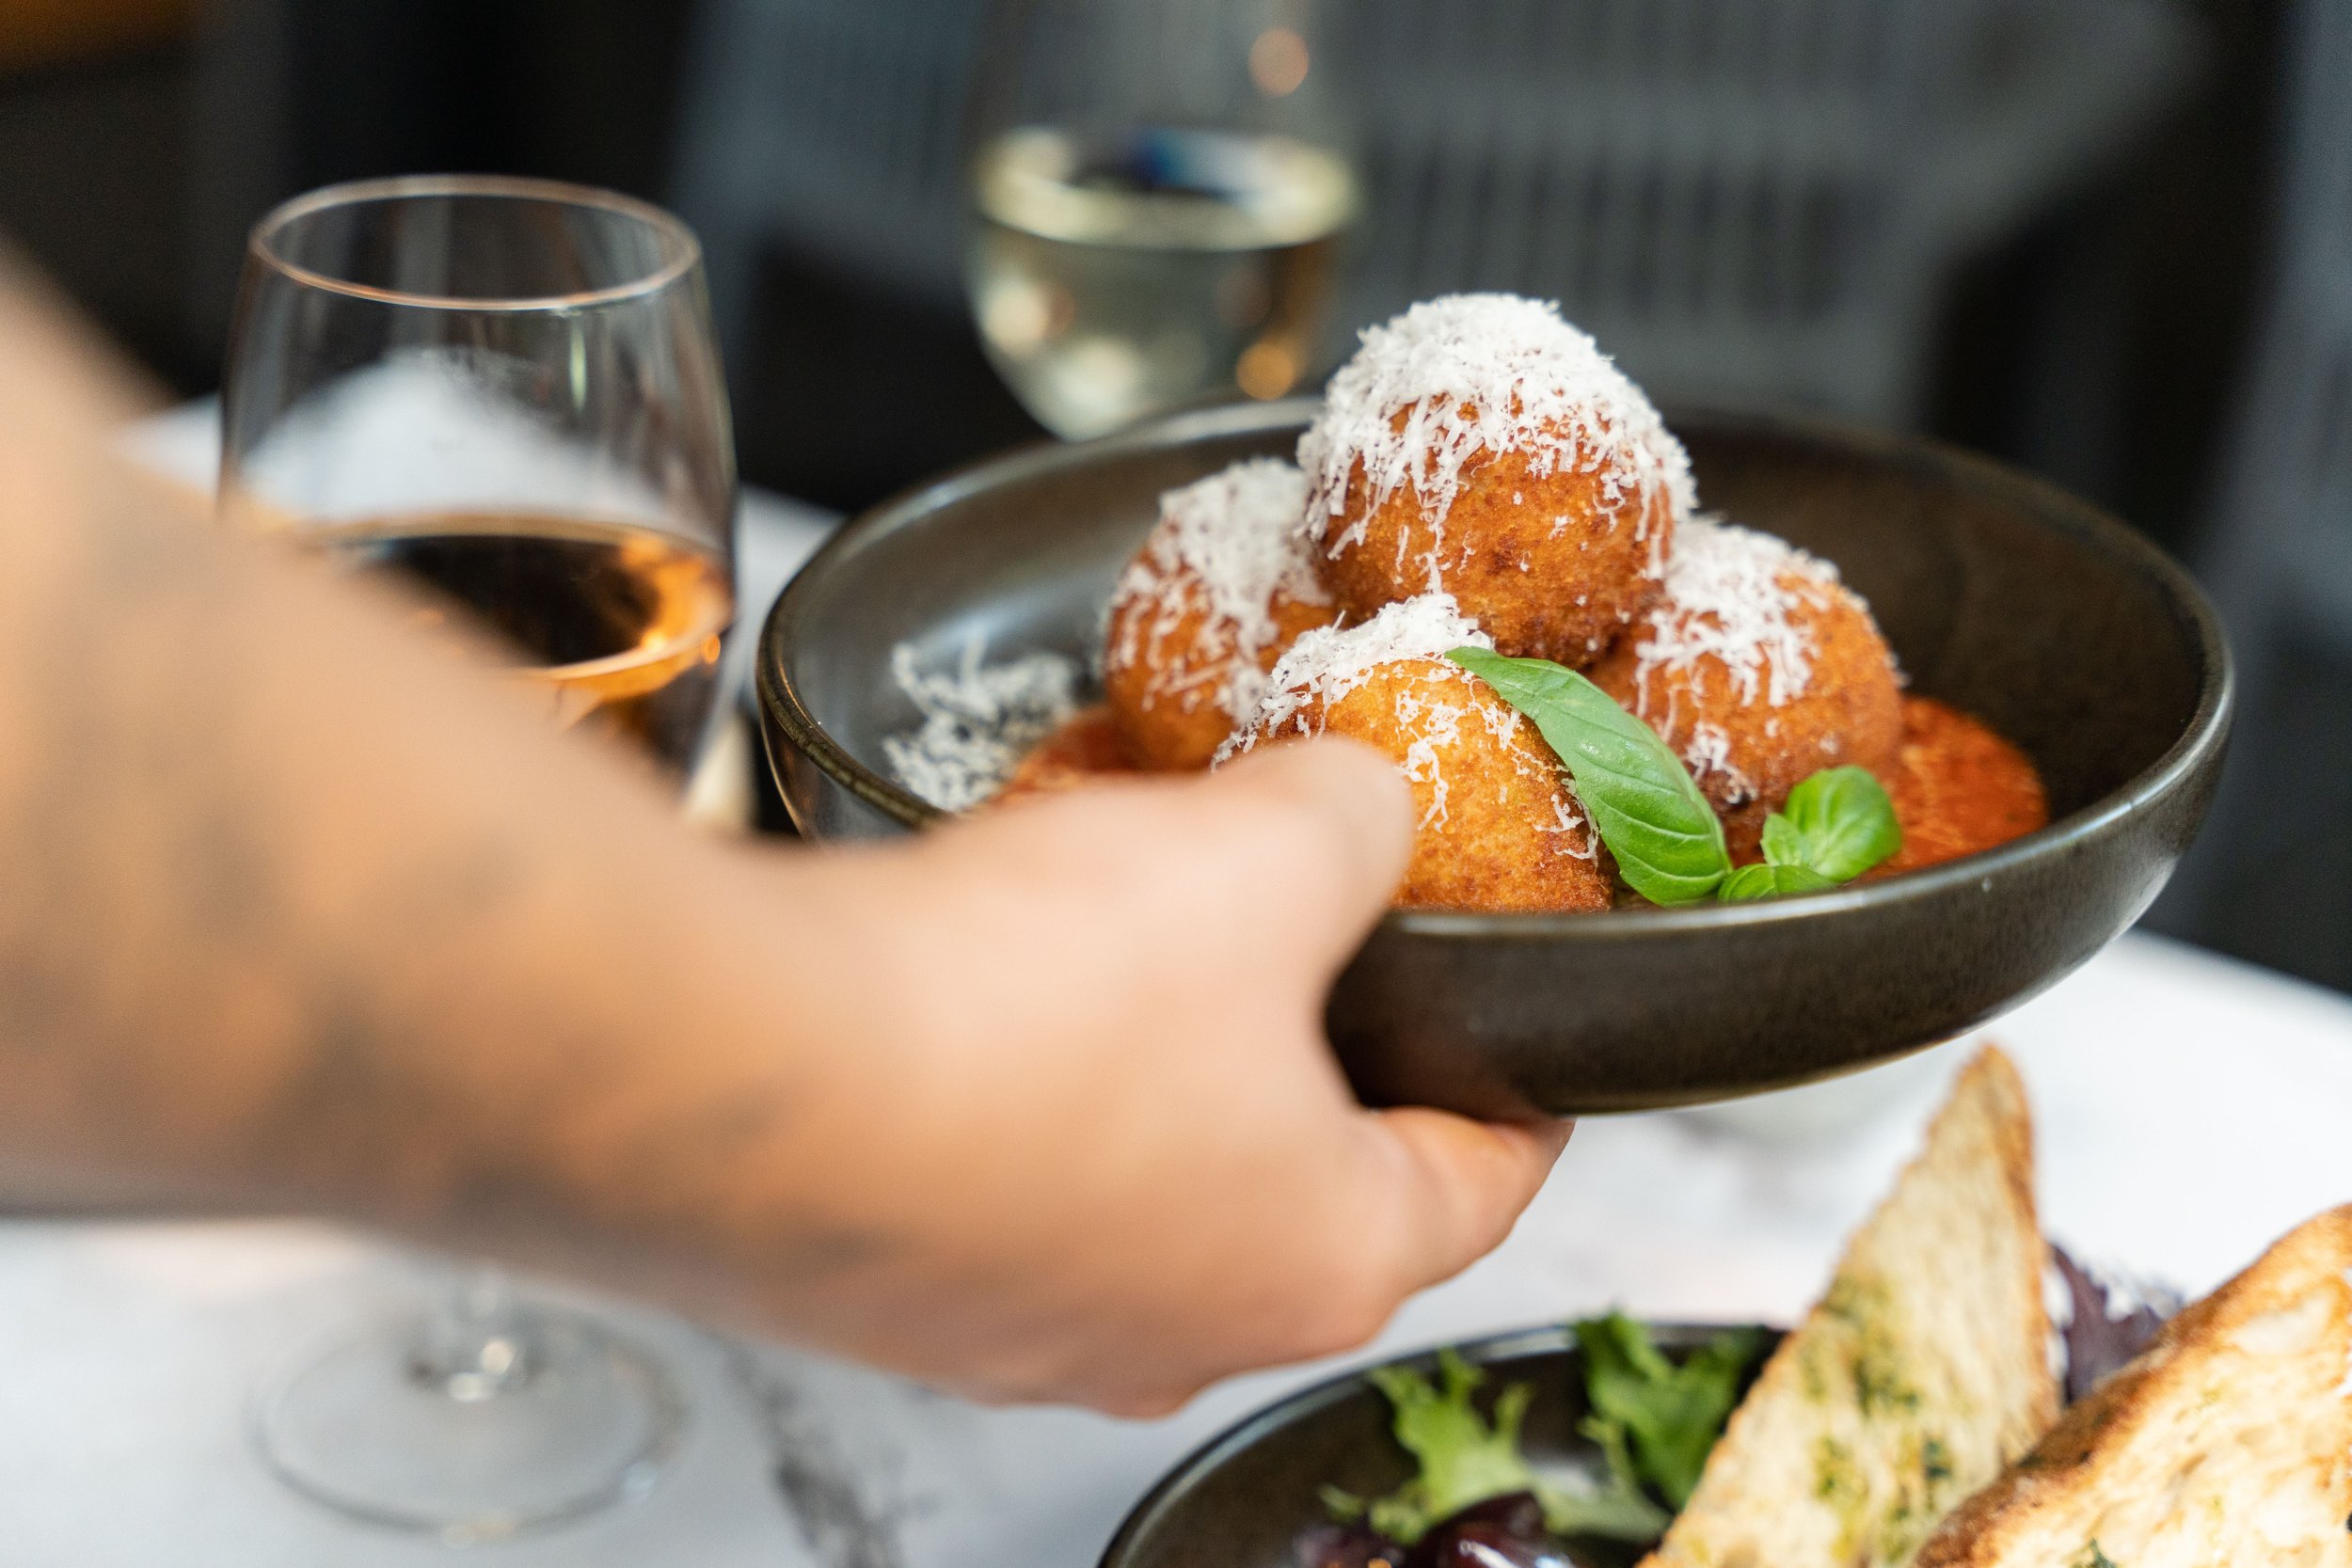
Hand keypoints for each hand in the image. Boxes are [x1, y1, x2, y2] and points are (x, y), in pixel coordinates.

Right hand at [737, 740, 1570, 1413]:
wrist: (733, 1076)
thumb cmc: (1023, 1010)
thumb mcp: (1261, 854)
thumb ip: (1358, 818)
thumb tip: (1366, 798)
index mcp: (1319, 1259)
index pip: (1484, 1185)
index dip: (1520, 1092)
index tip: (1519, 1043)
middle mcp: (1180, 1334)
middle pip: (1301, 1183)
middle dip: (1307, 1050)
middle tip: (1306, 949)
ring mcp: (1026, 1331)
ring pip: (1140, 1178)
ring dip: (1148, 1062)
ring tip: (1124, 937)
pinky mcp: (893, 1295)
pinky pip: (997, 1175)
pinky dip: (1010, 1081)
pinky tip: (974, 980)